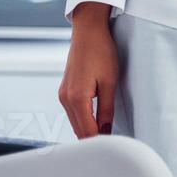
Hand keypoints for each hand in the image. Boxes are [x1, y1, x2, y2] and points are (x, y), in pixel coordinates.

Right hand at [58, 2, 118, 137]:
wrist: (88, 31)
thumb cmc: (101, 52)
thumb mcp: (110, 81)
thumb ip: (107, 109)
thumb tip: (107, 130)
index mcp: (77, 98)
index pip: (87, 131)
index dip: (100, 140)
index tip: (113, 144)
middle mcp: (65, 99)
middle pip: (78, 129)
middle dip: (93, 138)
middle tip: (112, 141)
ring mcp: (62, 94)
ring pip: (75, 121)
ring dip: (88, 128)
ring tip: (106, 132)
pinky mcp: (64, 90)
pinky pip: (73, 111)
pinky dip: (83, 118)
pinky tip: (95, 119)